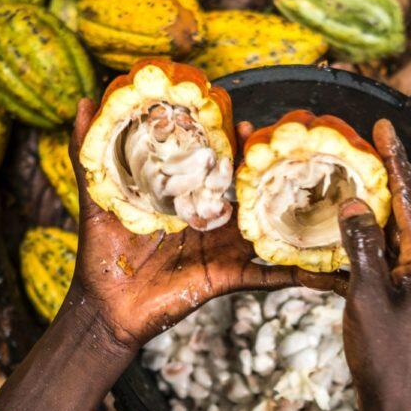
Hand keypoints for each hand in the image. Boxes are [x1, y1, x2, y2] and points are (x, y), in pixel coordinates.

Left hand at [64, 100, 341, 349]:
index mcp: (185, 197)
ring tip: (316, 189)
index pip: (213, 162)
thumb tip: (83, 103)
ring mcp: (225, 247)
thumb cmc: (103, 253)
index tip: (240, 117)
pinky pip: (270, 277)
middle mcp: (211, 218)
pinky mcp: (230, 277)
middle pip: (246, 188)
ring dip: (290, 209)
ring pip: (265, 224)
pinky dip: (299, 274)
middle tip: (285, 143)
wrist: (107, 308)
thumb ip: (88, 153)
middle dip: (265, 167)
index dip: (228, 141)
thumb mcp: (98, 198)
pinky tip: (327, 267)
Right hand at [338, 119, 410, 410]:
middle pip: (410, 210)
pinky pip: (392, 259)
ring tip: (358, 179)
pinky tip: (351, 236)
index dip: (397, 161)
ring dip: (380, 207)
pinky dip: (372, 241)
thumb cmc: (388, 359)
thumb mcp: (368, 299)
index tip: (384, 128)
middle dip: (391, 176)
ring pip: (400, 235)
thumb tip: (355, 202)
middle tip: (372, 143)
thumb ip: (361, 249)